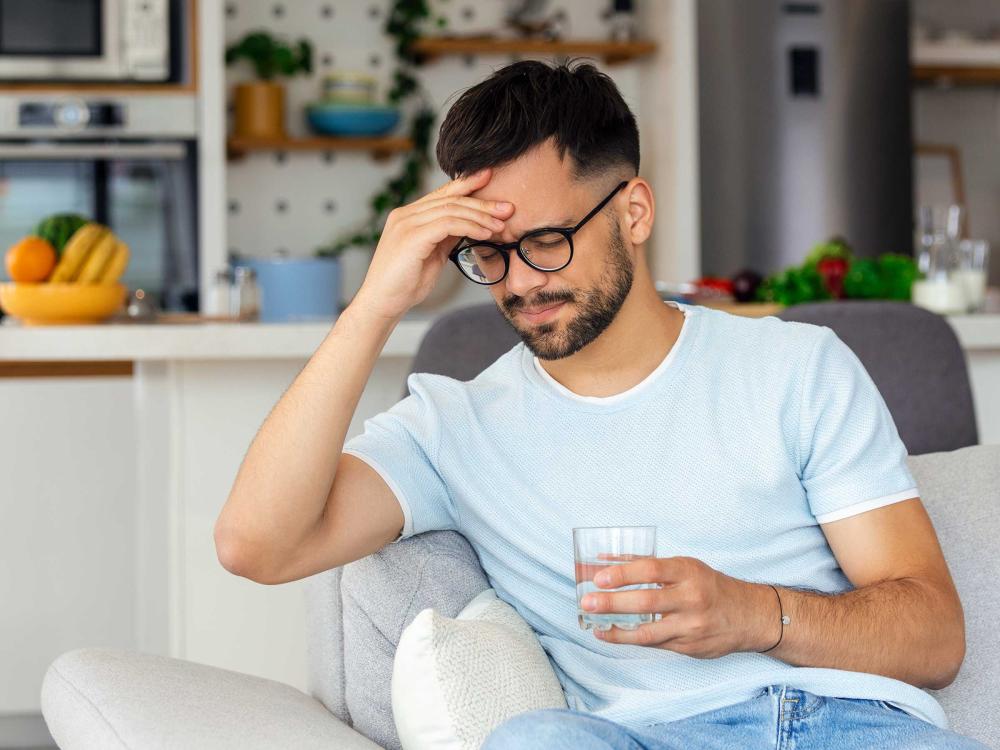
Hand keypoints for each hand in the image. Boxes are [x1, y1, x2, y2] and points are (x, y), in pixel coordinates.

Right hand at [351, 168, 514, 320]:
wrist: (382, 304)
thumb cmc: (405, 284)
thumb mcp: (432, 255)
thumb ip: (446, 237)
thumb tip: (469, 225)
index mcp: (408, 216)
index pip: (442, 194)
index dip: (466, 184)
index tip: (490, 178)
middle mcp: (405, 215)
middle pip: (450, 199)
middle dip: (482, 202)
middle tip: (507, 207)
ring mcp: (406, 224)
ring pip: (451, 209)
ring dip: (480, 216)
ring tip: (501, 225)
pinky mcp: (411, 237)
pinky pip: (447, 224)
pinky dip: (470, 227)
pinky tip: (485, 234)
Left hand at [580, 556, 777, 658]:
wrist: (749, 616)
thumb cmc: (709, 586)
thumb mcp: (685, 566)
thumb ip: (645, 563)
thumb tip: (604, 559)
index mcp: (689, 572)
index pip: (652, 568)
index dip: (623, 573)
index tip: (599, 577)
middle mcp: (692, 598)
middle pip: (647, 601)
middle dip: (613, 603)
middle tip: (587, 602)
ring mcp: (691, 626)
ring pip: (648, 632)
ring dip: (617, 630)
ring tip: (594, 624)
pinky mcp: (689, 647)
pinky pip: (654, 644)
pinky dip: (630, 639)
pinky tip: (612, 634)